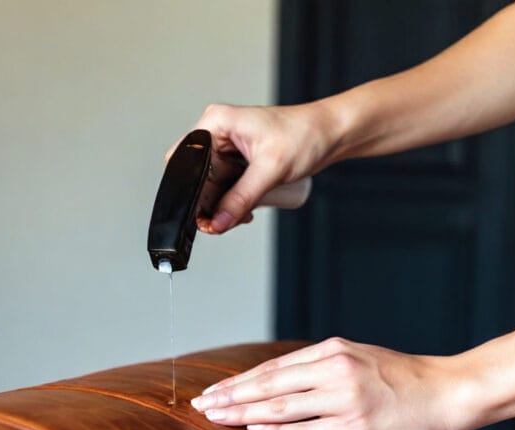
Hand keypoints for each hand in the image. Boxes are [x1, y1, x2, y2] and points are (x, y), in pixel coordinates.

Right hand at [165, 101, 339, 233]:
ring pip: (209, 187)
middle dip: (208, 203)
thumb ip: (241, 197)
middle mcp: (217, 134)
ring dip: (221, 207)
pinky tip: (244, 211)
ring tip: (241, 214)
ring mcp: (226, 149)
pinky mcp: (237, 162)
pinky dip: (230, 204)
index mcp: (216, 123)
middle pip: (195, 178)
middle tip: (225, 220)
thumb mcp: (270, 169)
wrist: (330, 135)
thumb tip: (217, 221)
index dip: (189, 191)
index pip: (184, 161)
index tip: (203, 214)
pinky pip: (223, 189)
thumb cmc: (305, 136)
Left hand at [190, 338, 468, 429]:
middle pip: (268, 384)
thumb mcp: (358, 358)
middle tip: (200, 405)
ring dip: (243, 413)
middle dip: (230, 396)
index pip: (272, 368)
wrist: (448, 392)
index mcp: (332, 351)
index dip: (238, 381)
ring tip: (215, 418)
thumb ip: (321, 368)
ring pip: (281, 406)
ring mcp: (345, 399)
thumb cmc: (402, 380)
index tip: (212, 391)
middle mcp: (335, 370)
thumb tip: (280, 384)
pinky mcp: (355, 428)